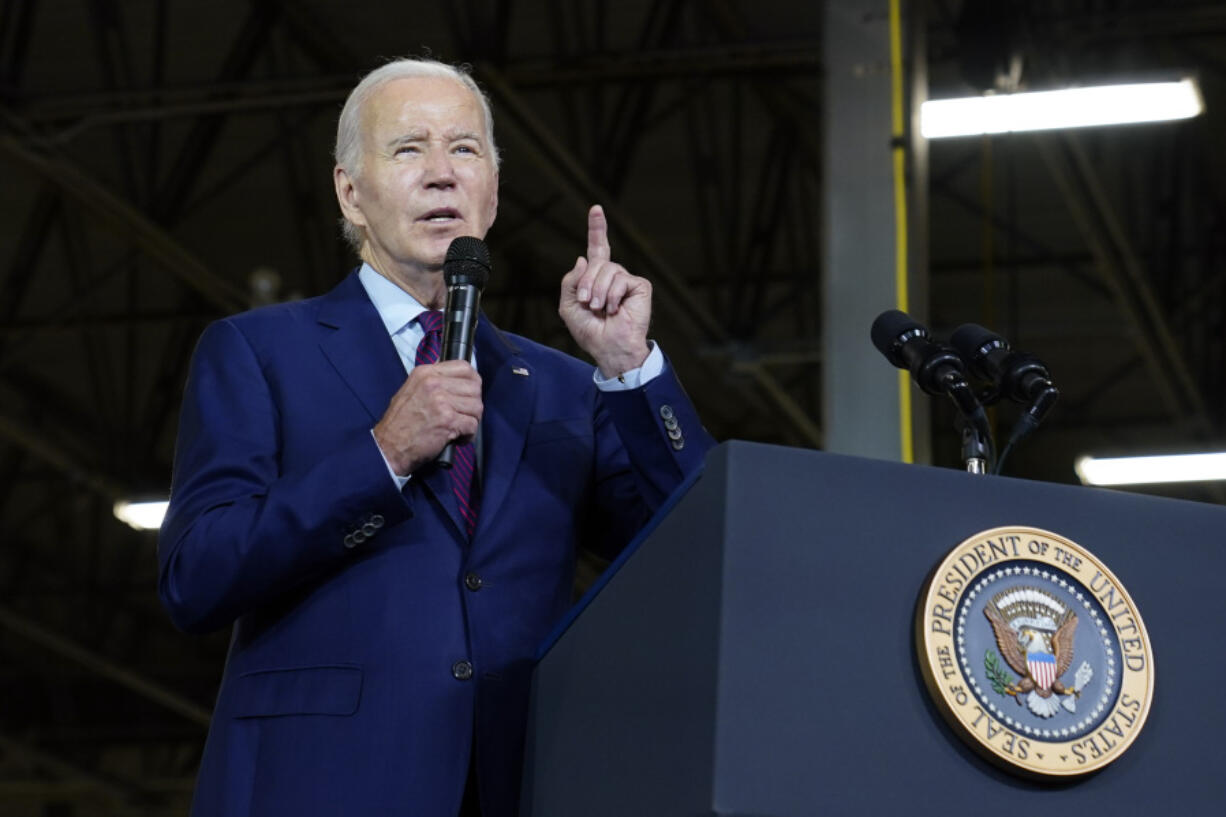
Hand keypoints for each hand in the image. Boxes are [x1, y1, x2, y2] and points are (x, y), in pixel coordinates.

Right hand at [373, 361, 482, 474]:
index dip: (472, 382)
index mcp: (426, 373)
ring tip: (459, 428)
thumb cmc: (400, 424)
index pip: (464, 367)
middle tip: (464, 415)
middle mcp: (434, 383)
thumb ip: (433, 382)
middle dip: (473, 404)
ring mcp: (441, 401)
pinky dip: (468, 435)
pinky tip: (457, 438)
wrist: (388, 447)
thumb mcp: (411, 390)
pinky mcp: (447, 421)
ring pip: (477, 406)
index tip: (469, 394)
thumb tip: (457, 382)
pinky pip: (473, 425)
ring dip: (471, 420)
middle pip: (474, 387)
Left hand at [559, 205, 651, 378]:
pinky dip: (614, 296)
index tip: (595, 209)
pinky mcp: (640, 286)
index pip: (597, 249)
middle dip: (587, 283)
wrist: (609, 348)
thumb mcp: (569, 306)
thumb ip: (571, 281)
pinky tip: (615, 309)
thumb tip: (583, 258)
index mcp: (597, 278)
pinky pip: (621, 279)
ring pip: (608, 269)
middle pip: (596, 262)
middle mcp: (613, 275)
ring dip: (599, 291)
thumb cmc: (590, 331)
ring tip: (601, 308)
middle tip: (589, 303)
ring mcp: (627, 280)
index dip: (597, 229)